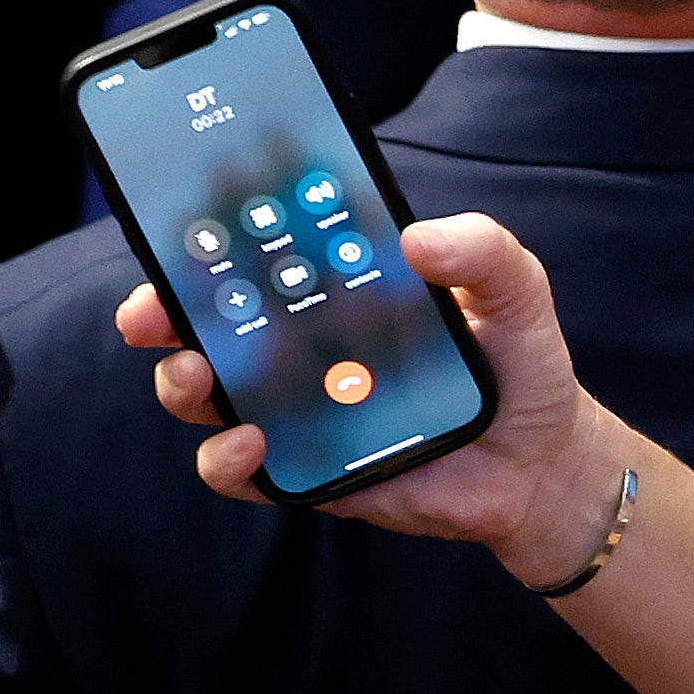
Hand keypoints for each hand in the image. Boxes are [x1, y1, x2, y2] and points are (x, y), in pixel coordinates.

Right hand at [120, 210, 625, 582]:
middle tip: (149, 311)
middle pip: (204, 322)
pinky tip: (252, 440)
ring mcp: (297, 408)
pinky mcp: (307, 470)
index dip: (200, 237)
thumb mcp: (515, 292)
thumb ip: (482, 251)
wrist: (544, 464)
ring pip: (207, 395)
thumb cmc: (517, 367)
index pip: (252, 252)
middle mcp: (302, 344)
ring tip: (198, 373)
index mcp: (336, 286)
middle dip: (160, 311)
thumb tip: (416, 239)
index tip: (172, 223)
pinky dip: (229, 458)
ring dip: (182, 382)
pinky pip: (243, 470)